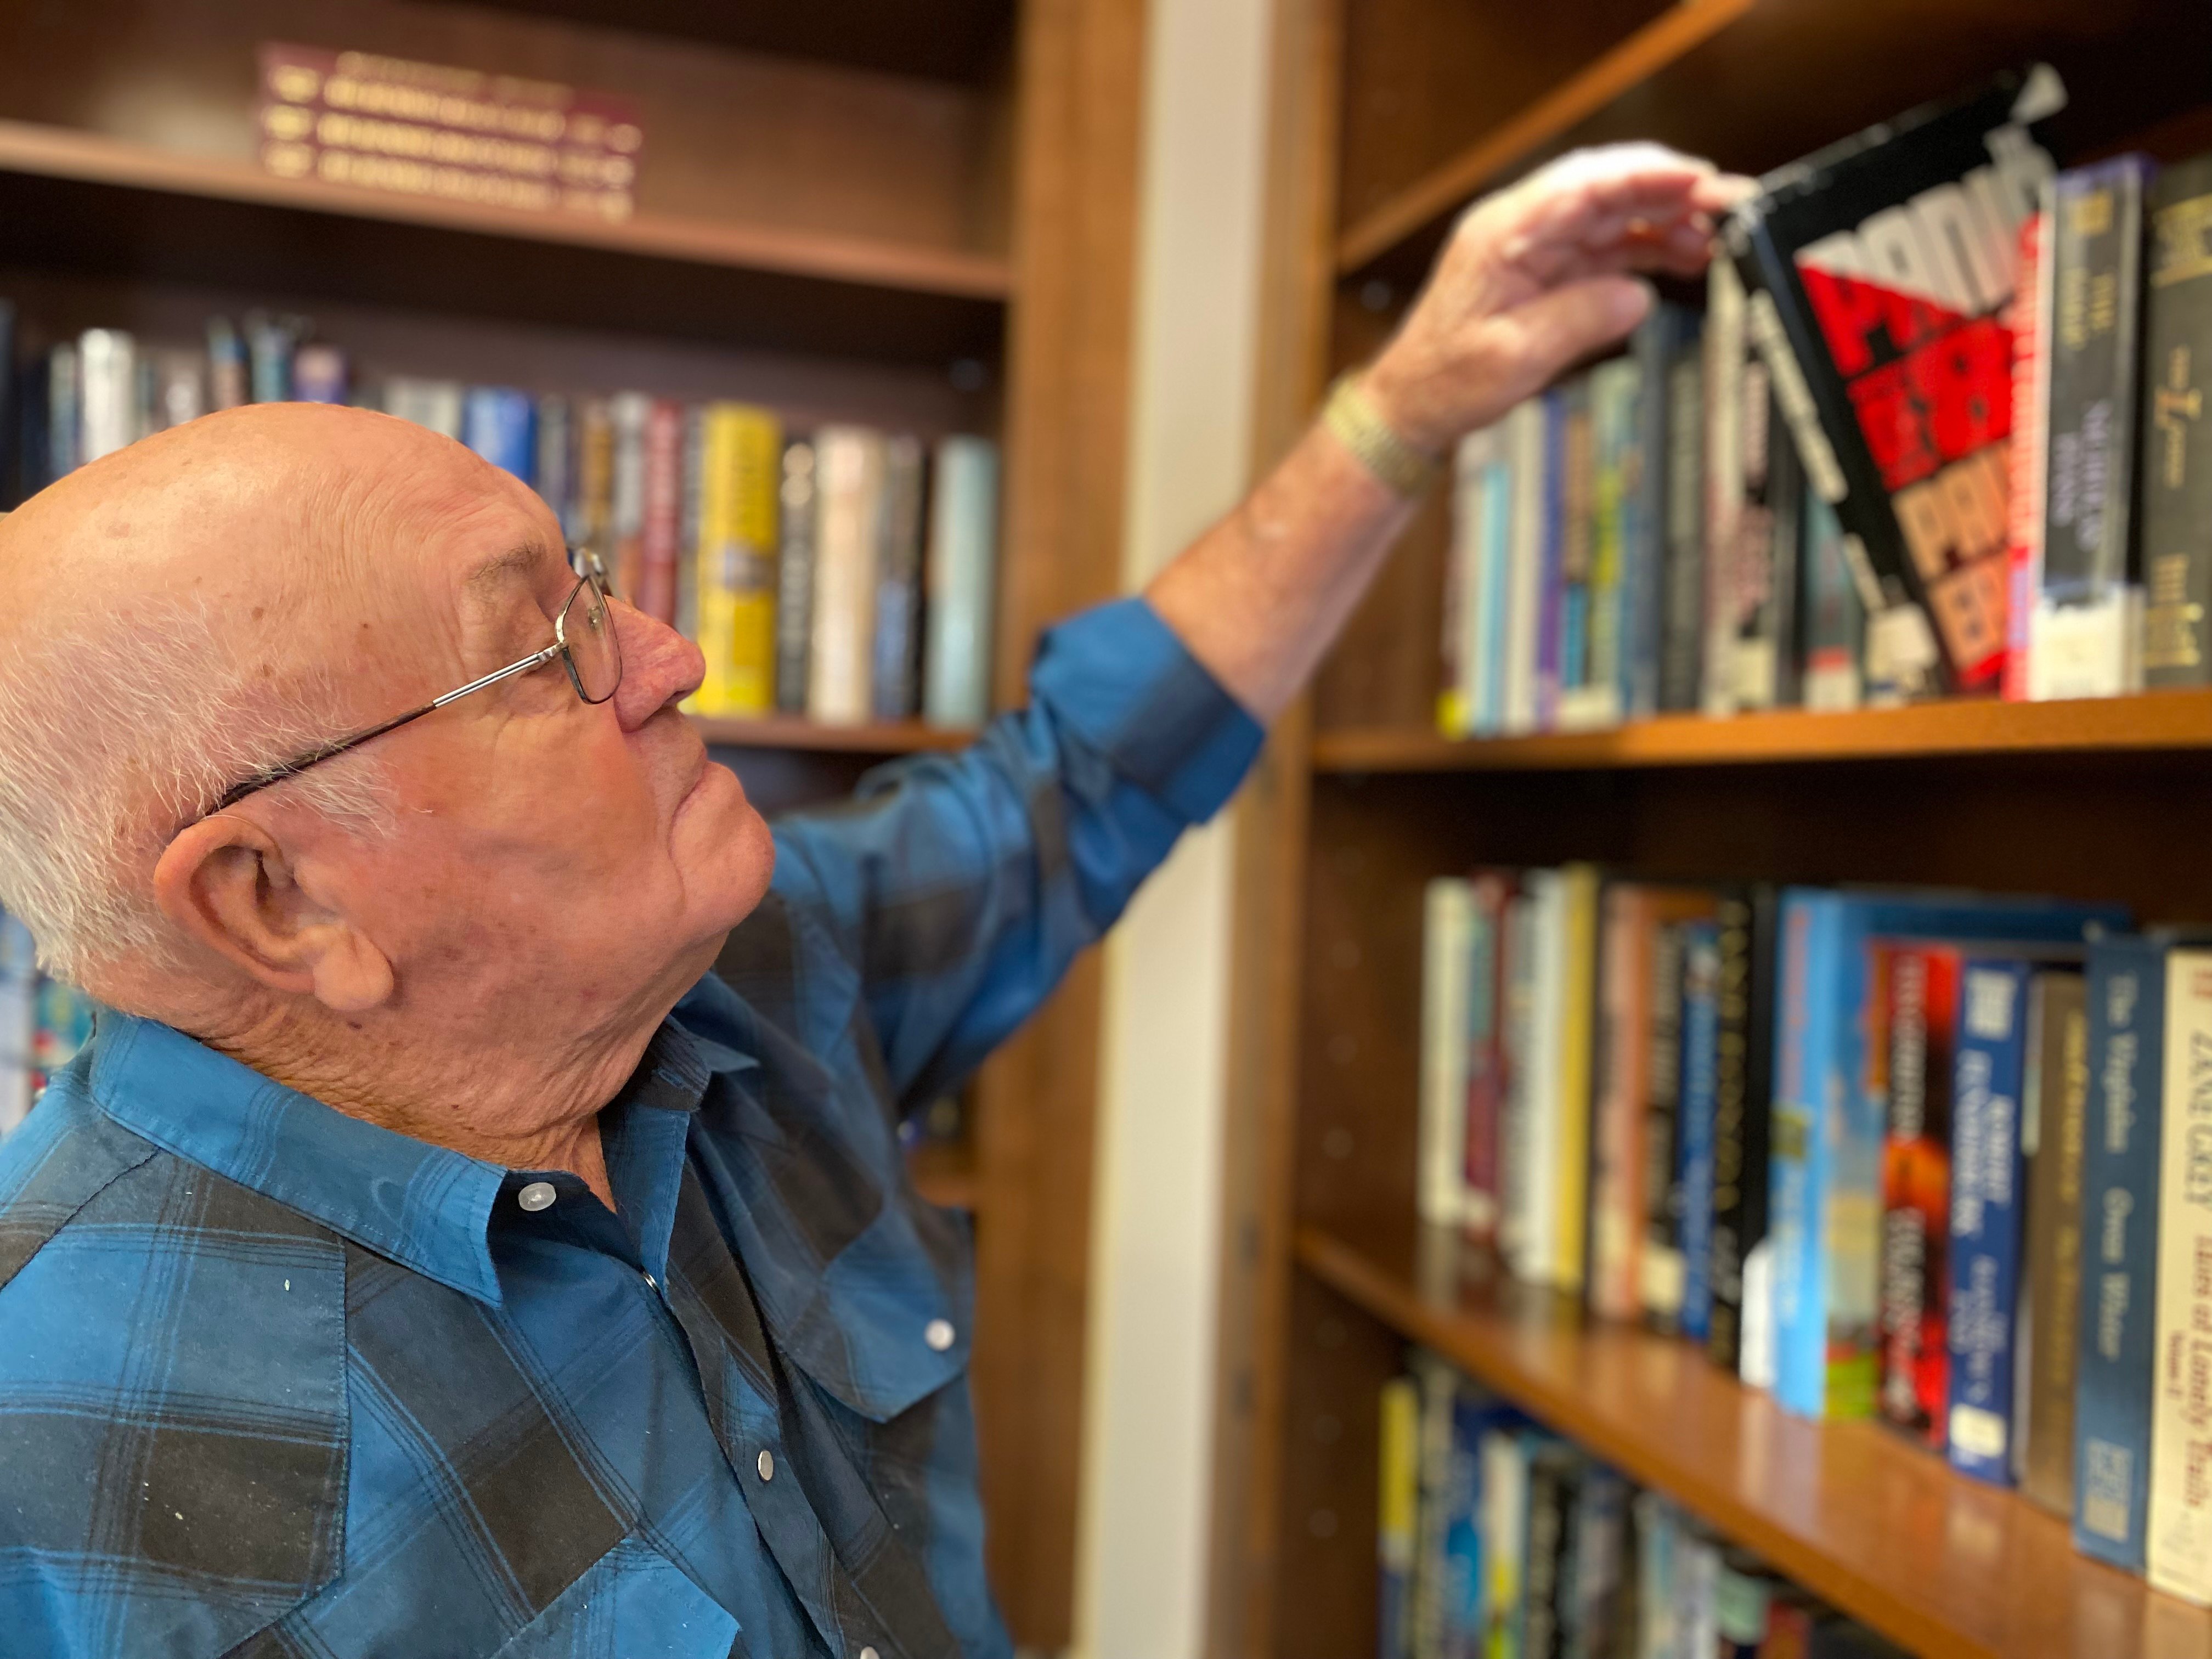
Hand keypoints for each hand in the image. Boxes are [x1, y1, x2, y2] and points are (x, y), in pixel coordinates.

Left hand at [1361, 144, 1754, 453]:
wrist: (1412, 404)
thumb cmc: (1444, 380)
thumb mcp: (1512, 357)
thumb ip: (1577, 320)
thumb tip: (1636, 296)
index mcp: (1503, 233)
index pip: (1584, 183)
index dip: (1645, 174)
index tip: (1696, 178)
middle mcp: (1520, 229)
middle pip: (1607, 191)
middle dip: (1671, 191)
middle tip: (1729, 203)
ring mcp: (1536, 247)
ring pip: (1613, 217)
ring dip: (1666, 221)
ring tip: (1717, 238)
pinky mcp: (1548, 270)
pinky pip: (1606, 247)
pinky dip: (1647, 249)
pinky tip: (1685, 258)